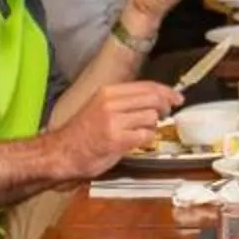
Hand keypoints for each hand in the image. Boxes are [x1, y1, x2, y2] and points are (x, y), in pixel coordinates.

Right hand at [54, 79, 181, 176]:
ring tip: (139, 131)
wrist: (62, 152)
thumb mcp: (102, 107)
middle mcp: (111, 102)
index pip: (146, 85)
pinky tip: (135, 141)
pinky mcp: (116, 139)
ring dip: (152, 126)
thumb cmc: (83, 133)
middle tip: (167, 113)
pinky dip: (145, 139)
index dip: (166, 91)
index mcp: (109, 92)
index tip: (177, 97)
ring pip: (151, 116)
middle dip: (165, 106)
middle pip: (153, 98)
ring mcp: (114, 120)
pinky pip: (145, 135)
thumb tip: (154, 100)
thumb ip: (125, 101)